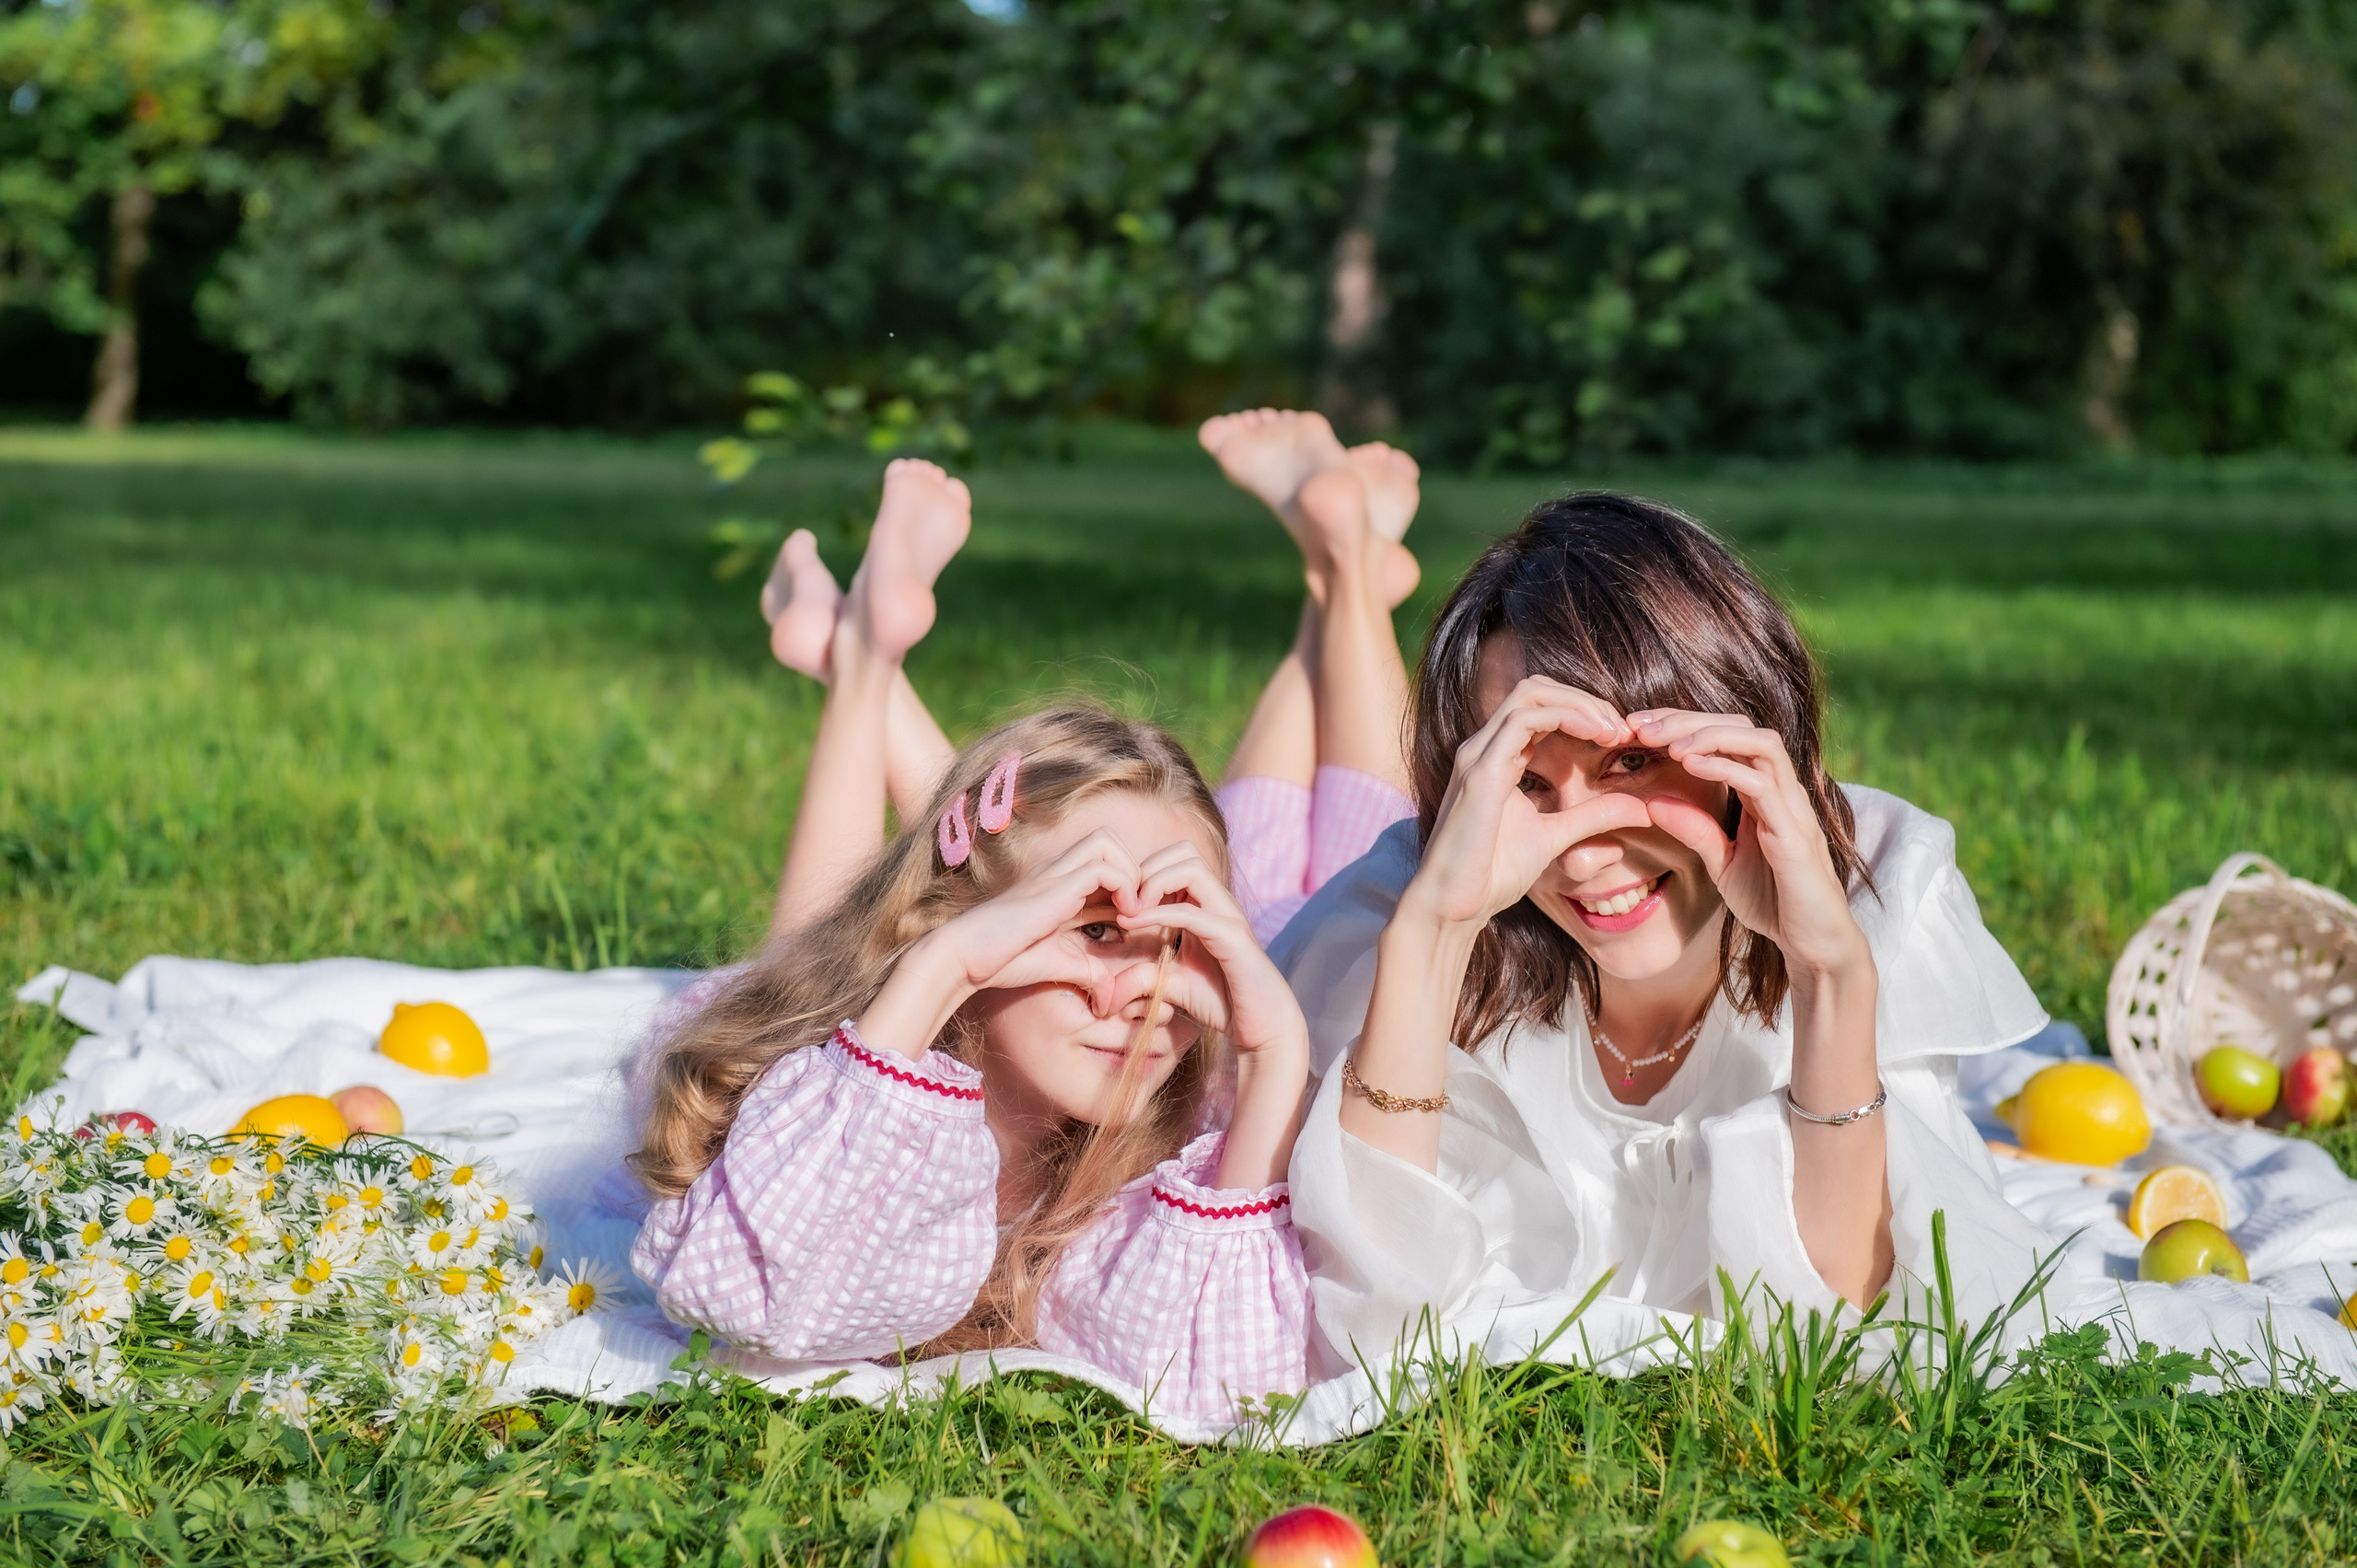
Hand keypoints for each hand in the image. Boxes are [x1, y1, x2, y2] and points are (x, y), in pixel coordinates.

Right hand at [931, 828, 1145, 997]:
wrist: (965, 956)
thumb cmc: (1004, 960)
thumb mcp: (1059, 965)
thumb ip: (1088, 973)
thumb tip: (1110, 1000)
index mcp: (1060, 886)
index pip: (1106, 864)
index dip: (1128, 885)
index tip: (1135, 920)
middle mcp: (1059, 871)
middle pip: (1108, 839)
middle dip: (1133, 867)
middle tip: (1138, 907)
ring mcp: (1056, 873)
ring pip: (1107, 841)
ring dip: (1130, 871)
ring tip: (1133, 910)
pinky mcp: (1055, 885)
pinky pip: (1104, 866)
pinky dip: (1124, 886)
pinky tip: (1123, 917)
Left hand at [1111, 843, 1307, 1060]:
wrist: (1262, 1026)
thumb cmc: (1221, 1002)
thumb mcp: (1172, 981)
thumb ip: (1145, 972)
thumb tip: (1109, 980)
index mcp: (1205, 905)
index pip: (1175, 859)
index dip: (1142, 872)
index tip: (1118, 901)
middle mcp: (1219, 903)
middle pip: (1183, 851)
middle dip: (1147, 868)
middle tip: (1124, 901)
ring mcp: (1228, 916)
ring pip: (1191, 868)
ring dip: (1153, 883)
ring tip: (1131, 912)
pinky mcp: (1232, 938)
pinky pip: (1191, 912)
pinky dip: (1157, 914)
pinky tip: (1132, 926)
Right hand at [1405, 675, 1651, 927]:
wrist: (1453, 906)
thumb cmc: (1492, 875)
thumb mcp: (1556, 838)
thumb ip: (1593, 817)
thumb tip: (1641, 810)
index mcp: (1497, 758)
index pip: (1541, 708)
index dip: (1584, 712)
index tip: (1620, 739)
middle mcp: (1484, 747)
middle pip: (1536, 689)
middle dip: (1585, 700)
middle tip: (1621, 730)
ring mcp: (1479, 755)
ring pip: (1530, 694)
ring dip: (1580, 705)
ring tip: (1612, 732)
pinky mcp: (1480, 771)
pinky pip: (1524, 720)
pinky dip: (1566, 717)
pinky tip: (1595, 737)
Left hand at [1631, 709, 1868, 975]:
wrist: (1813, 943)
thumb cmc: (1772, 900)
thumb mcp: (1721, 862)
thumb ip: (1694, 830)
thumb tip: (1652, 802)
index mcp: (1763, 792)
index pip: (1727, 735)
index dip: (1682, 724)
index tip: (1637, 729)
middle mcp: (1782, 790)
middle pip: (1741, 725)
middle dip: (1688, 719)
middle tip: (1640, 726)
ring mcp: (1793, 808)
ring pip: (1759, 742)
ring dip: (1709, 734)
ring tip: (1666, 742)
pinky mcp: (1795, 834)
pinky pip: (1763, 785)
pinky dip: (1725, 767)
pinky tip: (1690, 764)